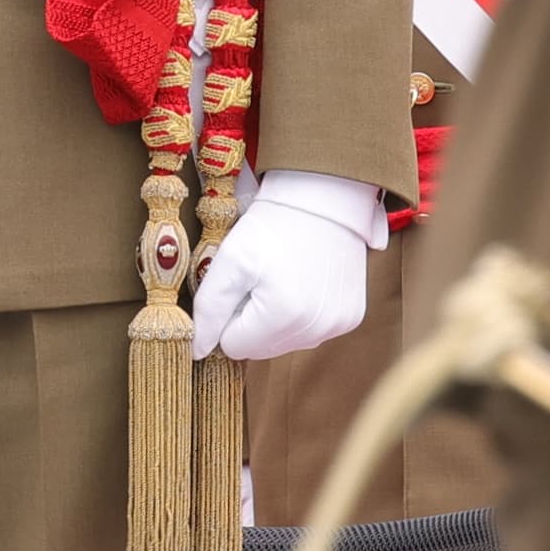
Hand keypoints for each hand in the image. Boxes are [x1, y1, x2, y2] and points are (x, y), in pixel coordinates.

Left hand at [187, 172, 382, 364]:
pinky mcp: (351, 318)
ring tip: (284, 278)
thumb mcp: (230, 260)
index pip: (234, 346)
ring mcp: (337, 326)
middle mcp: (315, 331)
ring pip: (285, 343)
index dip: (229, 316)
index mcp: (282, 318)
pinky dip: (302, 314)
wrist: (323, 198)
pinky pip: (312, 332)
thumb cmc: (273, 225)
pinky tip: (305, 282)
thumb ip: (209, 310)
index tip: (241, 284)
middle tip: (261, 279)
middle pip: (261, 349)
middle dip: (252, 320)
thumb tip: (198, 352)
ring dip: (276, 320)